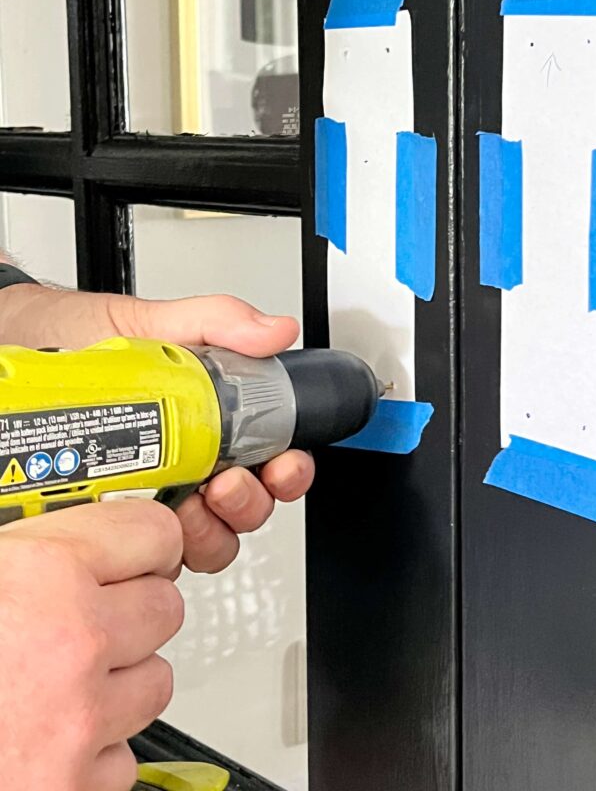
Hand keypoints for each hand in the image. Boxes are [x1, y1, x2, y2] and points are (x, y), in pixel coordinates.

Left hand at [0, 285, 314, 571]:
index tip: (281, 466)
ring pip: (203, 542)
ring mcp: (149, 497)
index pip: (268, 459)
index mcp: (208, 420)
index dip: (286, 472)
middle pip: (244, 510)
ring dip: (210, 531)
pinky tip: (143, 521)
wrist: (9, 344)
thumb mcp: (151, 323)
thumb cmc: (73, 337)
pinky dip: (156, 550)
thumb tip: (273, 331)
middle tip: (229, 484)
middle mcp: (186, 463)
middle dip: (249, 505)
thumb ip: (216, 323)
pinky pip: (147, 555)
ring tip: (191, 502)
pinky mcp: (109, 520)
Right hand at [0, 500, 182, 790]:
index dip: (142, 539)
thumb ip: (21, 552)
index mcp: (43, 573)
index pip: (152, 531)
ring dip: (119, 681)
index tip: (136, 548)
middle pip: (164, 606)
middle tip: (88, 618)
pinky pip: (121, 758)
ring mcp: (79, 722)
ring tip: (62, 682)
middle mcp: (74, 641)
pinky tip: (48, 739)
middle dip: (132, 610)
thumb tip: (58, 534)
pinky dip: (94, 751)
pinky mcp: (74, 790)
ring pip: (154, 681)